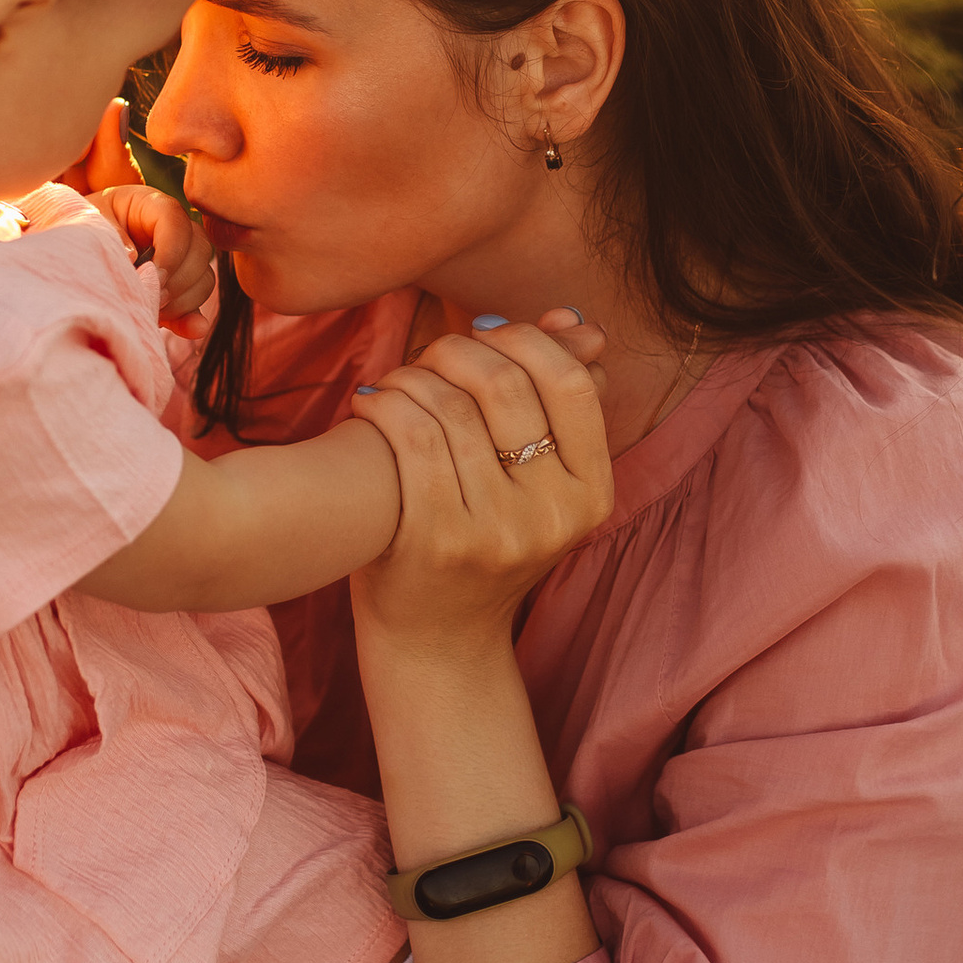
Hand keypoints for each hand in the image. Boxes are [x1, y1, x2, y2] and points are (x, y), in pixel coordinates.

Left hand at [91, 181, 216, 323]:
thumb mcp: (88, 221)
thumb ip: (109, 234)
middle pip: (200, 251)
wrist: (77, 249)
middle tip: (151, 298)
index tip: (152, 275)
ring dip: (184, 300)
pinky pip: (197, 303)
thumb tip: (134, 258)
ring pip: (204, 278)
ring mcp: (181, 260)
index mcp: (152, 206)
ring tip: (152, 309)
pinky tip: (191, 330)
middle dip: (179, 279)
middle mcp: (175, 230)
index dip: (171, 250)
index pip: (176, 222)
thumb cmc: (82, 228)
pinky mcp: (177, 290)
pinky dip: (194, 319)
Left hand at [347, 314, 610, 651]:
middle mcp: (555, 516)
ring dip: (414, 376)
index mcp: (592, 493)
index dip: (525, 342)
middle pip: (507, 386)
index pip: (571, 385)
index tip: (484, 334)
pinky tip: (371, 402)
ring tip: (397, 379)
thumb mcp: (537, 482)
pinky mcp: (441, 541)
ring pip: (452, 407)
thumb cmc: (483, 541)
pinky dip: (386, 404)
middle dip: (458, 350)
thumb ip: (555, 401)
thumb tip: (576, 320)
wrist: (437, 641)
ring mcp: (500, 532)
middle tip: (430, 354)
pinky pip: (413, 437)